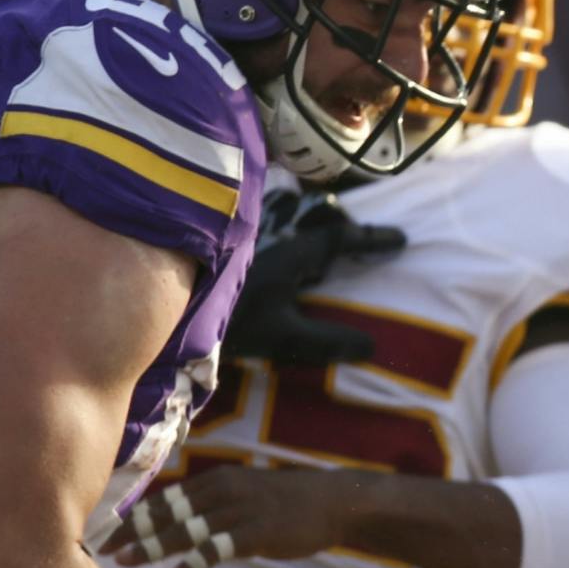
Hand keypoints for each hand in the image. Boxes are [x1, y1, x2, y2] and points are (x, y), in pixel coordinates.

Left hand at [101, 467, 369, 567]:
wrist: (333, 502)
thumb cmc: (286, 502)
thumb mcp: (244, 494)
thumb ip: (211, 507)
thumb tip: (178, 524)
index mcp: (216, 481)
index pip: (165, 499)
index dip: (135, 518)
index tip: (107, 534)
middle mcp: (223, 491)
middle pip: (168, 513)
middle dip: (134, 532)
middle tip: (104, 551)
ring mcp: (241, 511)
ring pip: (188, 529)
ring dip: (154, 546)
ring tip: (127, 562)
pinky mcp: (259, 532)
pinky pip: (220, 547)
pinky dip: (196, 561)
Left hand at [225, 190, 405, 364]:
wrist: (167, 301)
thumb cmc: (227, 318)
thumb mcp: (282, 336)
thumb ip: (326, 341)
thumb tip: (371, 347)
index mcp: (292, 252)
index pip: (341, 237)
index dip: (373, 238)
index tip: (401, 239)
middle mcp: (273, 236)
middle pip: (317, 220)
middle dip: (344, 227)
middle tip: (365, 240)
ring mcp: (252, 239)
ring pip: (293, 222)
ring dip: (315, 230)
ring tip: (332, 247)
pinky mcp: (234, 248)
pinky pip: (273, 232)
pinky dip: (292, 239)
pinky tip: (289, 259)